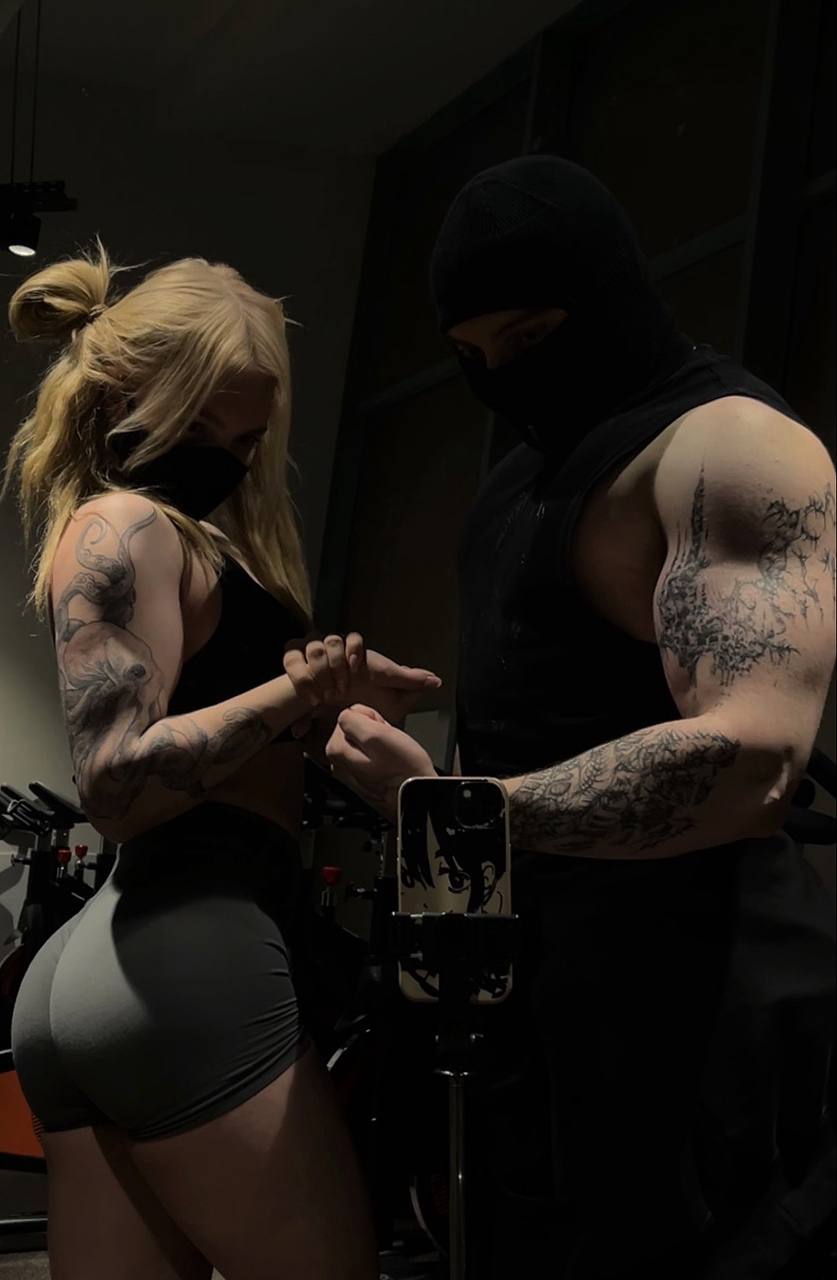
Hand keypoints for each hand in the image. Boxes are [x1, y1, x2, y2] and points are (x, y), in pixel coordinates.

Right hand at [283, 634, 440, 726]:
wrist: (331, 713)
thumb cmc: (361, 701)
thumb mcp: (390, 699)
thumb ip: (409, 686)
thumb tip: (436, 680)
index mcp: (357, 653)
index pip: (355, 638)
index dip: (355, 650)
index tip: (357, 669)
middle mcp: (334, 647)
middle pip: (331, 639)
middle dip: (336, 665)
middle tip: (342, 689)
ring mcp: (311, 651)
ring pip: (311, 647)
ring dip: (318, 672)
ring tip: (325, 695)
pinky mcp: (293, 661)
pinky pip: (291, 658)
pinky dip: (300, 676)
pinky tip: (310, 698)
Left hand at [325, 705, 435, 818]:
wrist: (418, 799)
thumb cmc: (403, 771)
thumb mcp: (378, 734)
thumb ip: (355, 719)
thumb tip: (348, 714)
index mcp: (335, 751)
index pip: (348, 715)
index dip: (369, 719)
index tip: (381, 732)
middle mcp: (338, 763)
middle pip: (354, 728)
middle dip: (372, 730)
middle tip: (389, 743)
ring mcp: (350, 772)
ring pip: (364, 740)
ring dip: (379, 742)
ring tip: (392, 755)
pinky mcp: (363, 778)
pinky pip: (372, 754)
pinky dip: (382, 754)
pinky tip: (392, 763)